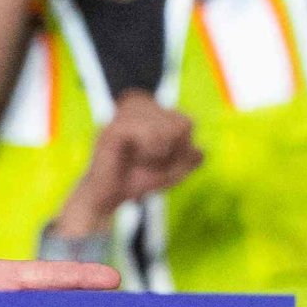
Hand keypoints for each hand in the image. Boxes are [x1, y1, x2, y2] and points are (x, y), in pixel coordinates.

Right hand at [48, 90, 198, 239]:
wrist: (107, 198)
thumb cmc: (136, 180)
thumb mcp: (172, 171)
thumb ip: (189, 158)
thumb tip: (200, 150)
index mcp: (151, 112)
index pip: (186, 122)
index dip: (182, 146)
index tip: (163, 159)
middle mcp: (136, 108)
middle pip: (182, 122)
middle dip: (174, 151)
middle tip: (153, 162)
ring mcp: (124, 116)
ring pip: (167, 127)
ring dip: (161, 154)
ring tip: (144, 161)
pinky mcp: (113, 129)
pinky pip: (147, 133)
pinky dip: (148, 152)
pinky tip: (136, 159)